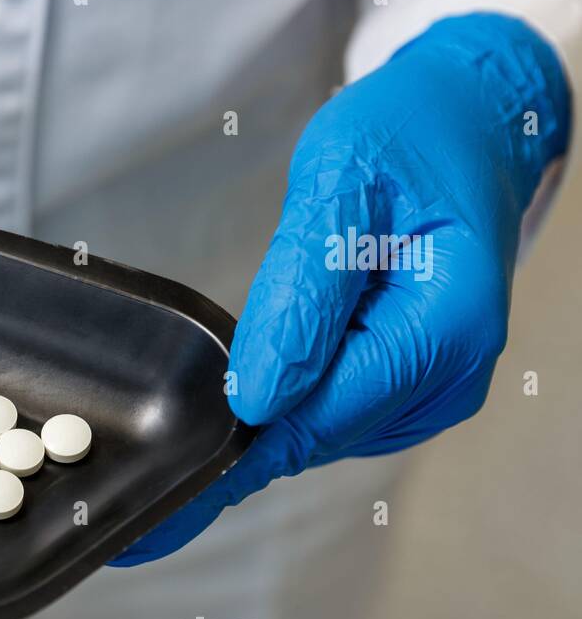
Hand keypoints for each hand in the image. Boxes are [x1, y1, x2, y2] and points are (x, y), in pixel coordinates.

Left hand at [114, 13, 569, 564]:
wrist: (467, 121)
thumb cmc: (410, 135)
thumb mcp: (341, 186)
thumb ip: (301, 294)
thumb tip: (257, 396)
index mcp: (442, 330)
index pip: (318, 416)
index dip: (234, 453)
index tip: (166, 498)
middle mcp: (447, 377)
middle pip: (316, 435)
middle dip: (235, 448)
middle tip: (151, 482)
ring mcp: (432, 387)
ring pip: (318, 430)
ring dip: (257, 424)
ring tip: (189, 435)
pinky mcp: (410, 382)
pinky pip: (330, 409)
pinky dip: (283, 402)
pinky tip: (249, 389)